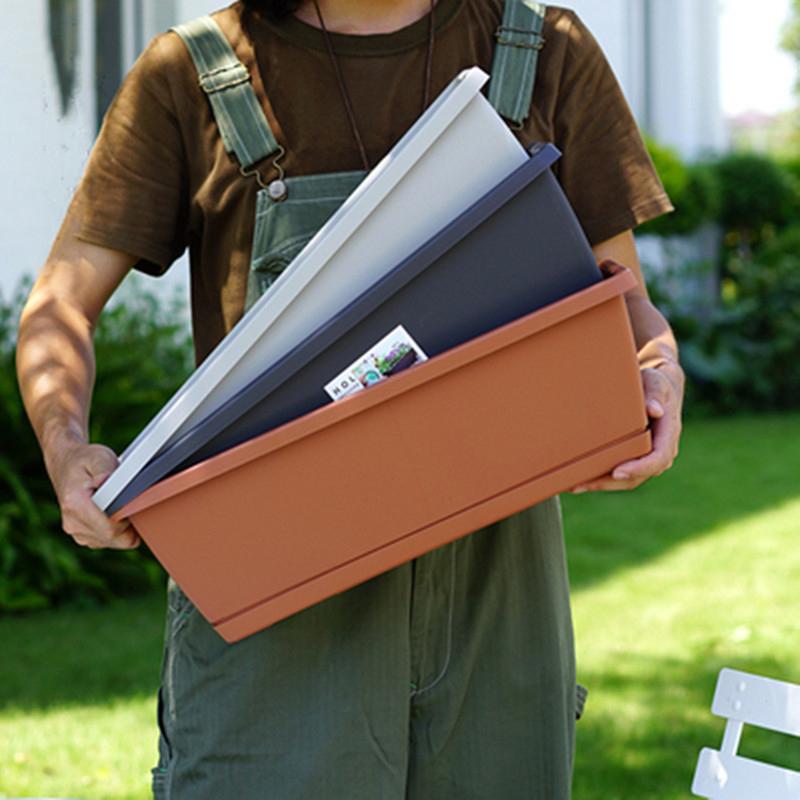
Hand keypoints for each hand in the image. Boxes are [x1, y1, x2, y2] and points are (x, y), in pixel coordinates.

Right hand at [47, 440, 139, 548]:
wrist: (65, 464)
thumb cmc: (84, 460)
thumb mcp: (98, 457)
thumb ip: (106, 470)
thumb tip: (110, 482)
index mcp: (75, 505)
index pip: (111, 529)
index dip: (130, 519)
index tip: (133, 503)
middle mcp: (73, 523)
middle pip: (117, 539)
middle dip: (131, 524)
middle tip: (130, 502)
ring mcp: (76, 533)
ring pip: (115, 542)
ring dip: (124, 527)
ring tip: (119, 504)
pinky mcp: (83, 537)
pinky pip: (110, 541)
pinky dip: (117, 530)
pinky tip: (114, 511)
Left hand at [571, 359, 683, 492]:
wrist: (658, 387)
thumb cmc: (655, 382)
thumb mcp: (656, 383)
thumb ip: (654, 394)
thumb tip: (655, 410)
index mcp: (668, 434)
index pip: (658, 458)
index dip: (639, 468)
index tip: (618, 472)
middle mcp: (661, 451)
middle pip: (638, 476)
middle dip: (609, 483)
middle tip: (582, 484)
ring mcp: (648, 457)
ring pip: (627, 480)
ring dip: (601, 484)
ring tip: (574, 486)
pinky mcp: (636, 458)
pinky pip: (621, 474)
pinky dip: (601, 479)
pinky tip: (580, 479)